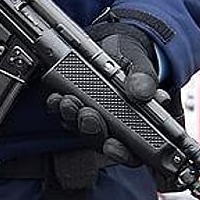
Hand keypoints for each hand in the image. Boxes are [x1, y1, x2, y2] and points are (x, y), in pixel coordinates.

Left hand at [45, 22, 159, 165]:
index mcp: (143, 122)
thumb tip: (141, 93)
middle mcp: (120, 126)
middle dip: (93, 130)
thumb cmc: (131, 58)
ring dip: (74, 119)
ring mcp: (98, 119)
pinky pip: (67, 117)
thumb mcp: (140, 64)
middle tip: (87, 115)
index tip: (112, 145)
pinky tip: (56, 98)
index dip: (124, 153)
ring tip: (69, 102)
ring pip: (84, 131)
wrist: (113, 46)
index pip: (137, 150)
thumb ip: (143, 79)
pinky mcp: (79, 109)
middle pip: (106, 143)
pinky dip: (60, 109)